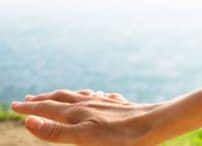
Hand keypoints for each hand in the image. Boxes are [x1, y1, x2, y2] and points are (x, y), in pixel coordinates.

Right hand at [10, 89, 162, 145]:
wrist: (155, 124)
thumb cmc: (119, 136)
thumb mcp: (82, 137)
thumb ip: (56, 131)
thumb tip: (29, 122)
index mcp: (77, 112)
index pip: (47, 109)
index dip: (30, 109)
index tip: (15, 106)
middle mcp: (89, 103)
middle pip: (61, 98)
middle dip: (44, 99)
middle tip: (29, 99)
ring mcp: (105, 102)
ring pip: (80, 96)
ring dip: (64, 96)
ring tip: (58, 96)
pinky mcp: (119, 105)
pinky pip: (100, 97)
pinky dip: (90, 96)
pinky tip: (96, 96)